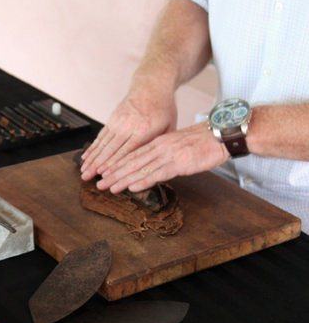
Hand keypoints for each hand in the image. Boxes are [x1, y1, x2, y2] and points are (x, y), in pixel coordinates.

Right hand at [80, 84, 176, 180]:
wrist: (152, 84)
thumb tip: (156, 165)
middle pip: (110, 149)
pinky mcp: (112, 119)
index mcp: (145, 130)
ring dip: (91, 159)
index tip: (104, 175)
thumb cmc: (163, 108)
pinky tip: (85, 157)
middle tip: (86, 177)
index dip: (113, 164)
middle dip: (96, 165)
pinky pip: (100, 136)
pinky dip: (92, 148)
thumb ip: (160, 145)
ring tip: (83, 171)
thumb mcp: (170, 126)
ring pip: (102, 144)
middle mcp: (129, 125)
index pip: (126, 151)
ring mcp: (118, 122)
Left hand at [93, 122, 228, 192]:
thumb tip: (150, 167)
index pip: (132, 155)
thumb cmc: (203, 141)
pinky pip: (158, 173)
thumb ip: (162, 154)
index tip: (104, 173)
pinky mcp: (180, 162)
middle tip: (100, 184)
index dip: (116, 165)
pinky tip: (132, 186)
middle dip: (114, 174)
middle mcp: (160, 147)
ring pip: (141, 169)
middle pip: (132, 162)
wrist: (222, 134)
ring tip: (110, 188)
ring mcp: (169, 155)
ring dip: (123, 180)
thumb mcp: (177, 145)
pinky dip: (143, 180)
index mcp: (158, 142)